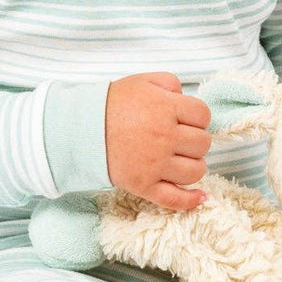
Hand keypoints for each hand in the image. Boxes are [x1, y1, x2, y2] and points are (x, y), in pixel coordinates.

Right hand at [105, 73, 211, 210]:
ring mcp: (155, 164)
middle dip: (194, 140)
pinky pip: (175, 199)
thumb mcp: (143, 81)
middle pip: (202, 144)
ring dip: (192, 165)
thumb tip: (186, 98)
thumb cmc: (112, 104)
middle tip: (179, 139)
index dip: (197, 117)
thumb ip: (171, 84)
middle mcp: (164, 136)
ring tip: (179, 160)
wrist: (79, 128)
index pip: (203, 115)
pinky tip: (201, 197)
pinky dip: (191, 201)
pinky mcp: (143, 185)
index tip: (185, 120)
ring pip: (196, 171)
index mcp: (165, 108)